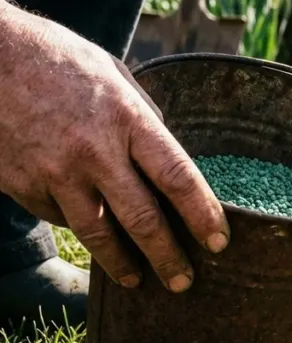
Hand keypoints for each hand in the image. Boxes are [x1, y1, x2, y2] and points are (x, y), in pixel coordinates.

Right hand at [0, 0, 228, 289]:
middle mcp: (93, 150)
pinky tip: (93, 234)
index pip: (177, 177)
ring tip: (140, 280)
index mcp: (126, 117)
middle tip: (185, 281)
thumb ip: (144, 120)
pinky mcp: (22, 185)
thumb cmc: (58, 60)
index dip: (202, 214)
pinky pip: (60, 218)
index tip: (219, 242)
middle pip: (142, 218)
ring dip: (123, 264)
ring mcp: (54, 172)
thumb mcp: (114, 76)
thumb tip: (167, 162)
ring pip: (98, 234)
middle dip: (168, 256)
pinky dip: (80, 228)